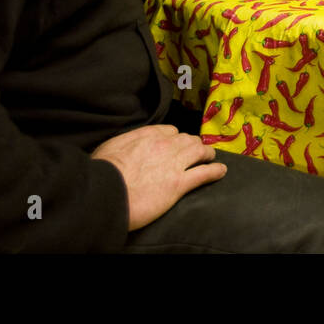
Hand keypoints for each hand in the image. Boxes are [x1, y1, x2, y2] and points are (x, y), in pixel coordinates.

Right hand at [91, 124, 226, 230]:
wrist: (106, 191)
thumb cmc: (102, 171)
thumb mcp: (109, 148)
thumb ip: (124, 144)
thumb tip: (124, 148)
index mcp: (147, 135)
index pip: (170, 131)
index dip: (175, 138)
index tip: (176, 144)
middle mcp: (165, 145)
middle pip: (188, 140)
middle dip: (193, 145)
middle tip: (197, 151)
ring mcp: (175, 163)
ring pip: (200, 152)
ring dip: (207, 154)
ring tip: (211, 157)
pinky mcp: (180, 183)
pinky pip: (205, 173)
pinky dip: (215, 171)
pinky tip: (221, 171)